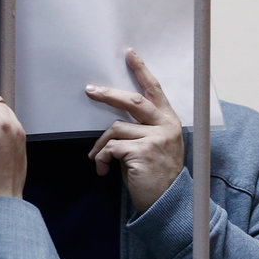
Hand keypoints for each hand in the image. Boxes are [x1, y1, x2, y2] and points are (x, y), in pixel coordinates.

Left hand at [86, 48, 183, 213]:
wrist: (167, 204)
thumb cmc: (155, 174)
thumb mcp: (154, 146)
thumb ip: (141, 128)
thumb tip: (113, 115)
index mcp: (169, 121)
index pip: (154, 89)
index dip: (141, 70)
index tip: (130, 54)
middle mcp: (166, 126)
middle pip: (133, 101)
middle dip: (108, 94)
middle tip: (90, 90)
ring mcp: (156, 138)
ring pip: (115, 128)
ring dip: (101, 145)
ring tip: (98, 159)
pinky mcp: (142, 151)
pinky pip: (111, 147)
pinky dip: (101, 159)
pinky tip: (103, 171)